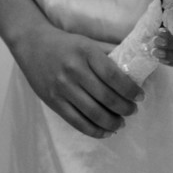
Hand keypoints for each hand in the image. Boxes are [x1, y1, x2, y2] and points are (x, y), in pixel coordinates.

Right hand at [12, 21, 144, 138]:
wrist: (32, 45)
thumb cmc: (65, 44)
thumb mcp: (87, 42)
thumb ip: (108, 53)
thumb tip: (134, 67)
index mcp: (86, 51)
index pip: (114, 75)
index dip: (130, 89)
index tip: (140, 96)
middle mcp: (74, 70)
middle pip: (106, 97)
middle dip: (125, 108)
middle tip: (133, 111)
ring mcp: (63, 87)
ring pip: (94, 113)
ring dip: (113, 122)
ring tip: (122, 122)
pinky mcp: (54, 102)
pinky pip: (78, 122)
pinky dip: (95, 131)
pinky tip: (106, 130)